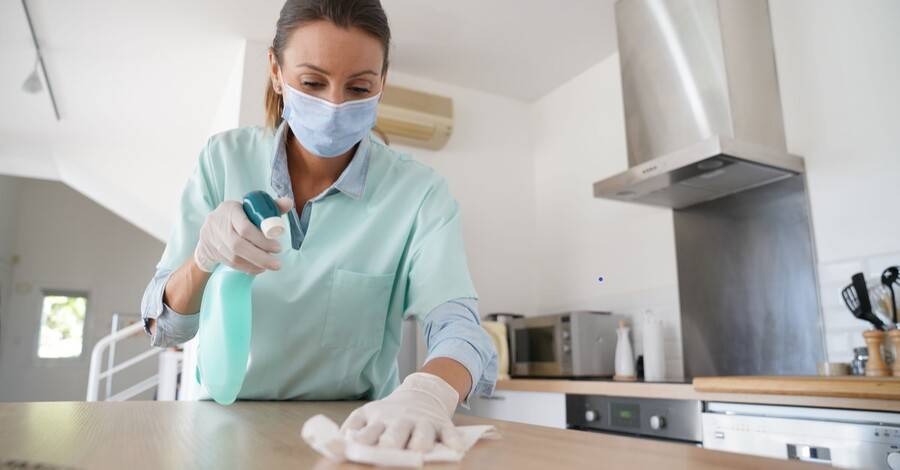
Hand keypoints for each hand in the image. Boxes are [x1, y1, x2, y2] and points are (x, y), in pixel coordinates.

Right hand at [193, 197, 292, 273]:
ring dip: (256, 264)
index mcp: (231, 210)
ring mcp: (215, 240)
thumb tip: (289, 203)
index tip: (278, 247)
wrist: (209, 228)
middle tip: (277, 264)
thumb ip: (270, 207)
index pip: (245, 227)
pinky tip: (260, 268)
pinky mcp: (214, 253)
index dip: (262, 240)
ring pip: (235, 257)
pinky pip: (232, 264)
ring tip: (271, 265)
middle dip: (260, 257)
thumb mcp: (250, 207)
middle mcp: (219, 225)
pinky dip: (248, 268)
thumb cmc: (236, 216)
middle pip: (239, 245)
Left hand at [340, 373, 462, 452]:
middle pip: (396, 430)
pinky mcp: (441, 424)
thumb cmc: (389, 413)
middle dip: (392, 439)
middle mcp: (400, 420)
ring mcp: (422, 421)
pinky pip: (449, 432)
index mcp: (379, 419)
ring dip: (421, 440)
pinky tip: (456, 447)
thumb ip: (351, 427)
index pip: (369, 431)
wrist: (420, 394)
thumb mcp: (367, 414)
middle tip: (388, 447)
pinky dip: (453, 439)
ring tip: (419, 449)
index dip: (364, 440)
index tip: (358, 447)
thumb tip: (336, 443)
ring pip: (422, 431)